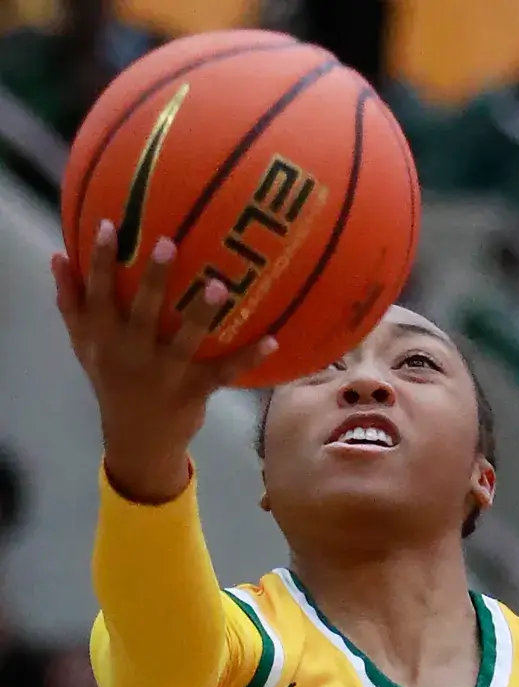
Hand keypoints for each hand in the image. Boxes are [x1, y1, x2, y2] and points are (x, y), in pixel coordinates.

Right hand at [52, 221, 277, 502]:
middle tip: (167, 242)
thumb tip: (58, 256)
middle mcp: (134, 354)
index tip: (108, 225)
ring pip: (185, 340)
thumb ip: (72, 303)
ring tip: (218, 285)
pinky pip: (225, 371)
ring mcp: (166, 373)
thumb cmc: (113, 381)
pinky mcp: (195, 390)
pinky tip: (273, 339)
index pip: (99, 293)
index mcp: (106, 338)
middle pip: (143, 311)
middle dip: (155, 279)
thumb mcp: (85, 346)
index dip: (101, 261)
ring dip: (202, 313)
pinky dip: (249, 357)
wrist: (137, 441)